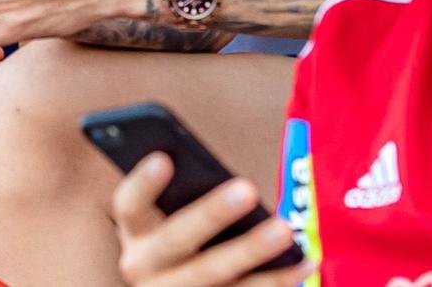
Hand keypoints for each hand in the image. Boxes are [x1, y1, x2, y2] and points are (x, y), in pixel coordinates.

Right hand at [112, 159, 310, 286]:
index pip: (128, 205)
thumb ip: (184, 200)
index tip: (164, 158)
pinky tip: (303, 260)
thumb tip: (231, 181)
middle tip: (247, 188)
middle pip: (175, 240)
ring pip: (213, 275)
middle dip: (211, 214)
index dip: (143, 183)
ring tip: (285, 229)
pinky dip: (276, 280)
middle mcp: (144, 268)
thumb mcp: (168, 224)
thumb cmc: (183, 243)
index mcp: (134, 234)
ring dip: (251, 252)